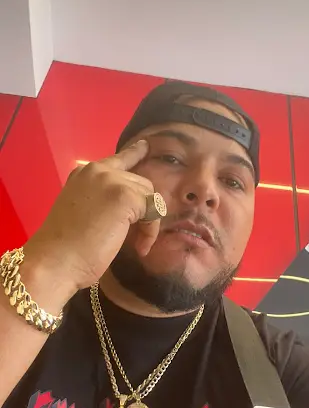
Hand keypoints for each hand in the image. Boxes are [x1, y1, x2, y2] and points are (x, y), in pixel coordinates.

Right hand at [24, 140, 159, 294]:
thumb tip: (135, 203)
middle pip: (140, 183)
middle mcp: (98, 170)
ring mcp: (112, 181)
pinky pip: (154, 211)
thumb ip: (104, 200)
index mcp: (84, 174)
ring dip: (149, 223)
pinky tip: (140, 247)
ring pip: (150, 196)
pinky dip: (151, 231)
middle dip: (144, 211)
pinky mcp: (126, 196)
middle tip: (136, 237)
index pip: (118, 159)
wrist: (55, 261)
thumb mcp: (85, 212)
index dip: (134, 153)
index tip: (145, 146)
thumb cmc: (67, 247)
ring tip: (137, 244)